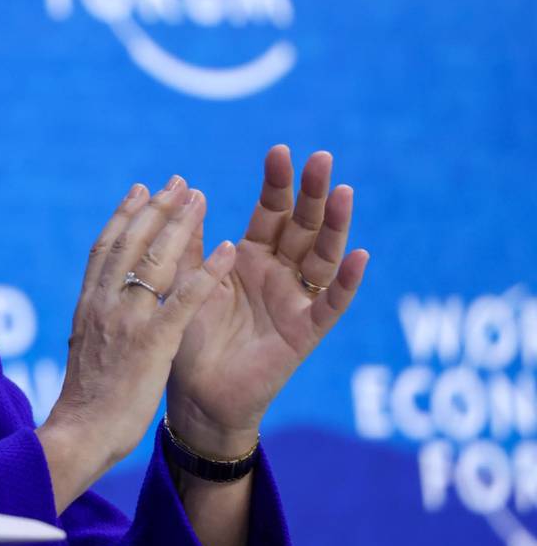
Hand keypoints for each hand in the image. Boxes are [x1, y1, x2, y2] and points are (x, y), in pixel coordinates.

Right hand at [42, 177, 236, 477]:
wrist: (79, 435)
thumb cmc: (85, 405)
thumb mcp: (85, 353)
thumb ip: (95, 327)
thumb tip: (98, 315)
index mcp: (87, 307)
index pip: (105, 250)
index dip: (124, 217)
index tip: (139, 191)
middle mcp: (104, 304)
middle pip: (130, 243)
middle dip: (155, 209)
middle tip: (177, 181)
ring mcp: (126, 321)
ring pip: (155, 260)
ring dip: (181, 225)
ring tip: (201, 197)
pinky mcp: (151, 342)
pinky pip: (184, 299)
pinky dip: (207, 271)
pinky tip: (228, 249)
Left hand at [166, 146, 369, 456]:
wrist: (196, 394)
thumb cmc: (188, 337)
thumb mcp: (184, 281)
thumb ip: (189, 242)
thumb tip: (188, 190)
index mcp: (249, 257)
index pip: (270, 212)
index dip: (277, 184)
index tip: (280, 151)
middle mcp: (278, 273)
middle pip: (302, 226)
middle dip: (312, 193)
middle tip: (322, 158)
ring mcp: (296, 301)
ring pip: (322, 257)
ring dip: (335, 227)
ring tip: (344, 193)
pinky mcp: (305, 332)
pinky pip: (331, 304)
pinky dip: (347, 282)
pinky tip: (360, 255)